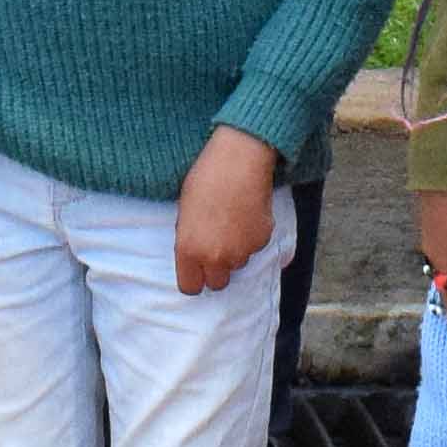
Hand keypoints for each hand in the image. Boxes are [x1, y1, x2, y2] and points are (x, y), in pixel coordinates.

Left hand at [170, 125, 284, 297]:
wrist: (240, 159)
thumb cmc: (206, 178)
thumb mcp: (184, 212)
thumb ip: (189, 241)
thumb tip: (196, 255)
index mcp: (189, 250)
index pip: (190, 287)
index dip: (193, 278)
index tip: (196, 269)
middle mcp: (216, 257)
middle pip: (217, 283)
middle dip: (216, 270)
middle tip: (215, 247)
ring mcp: (242, 251)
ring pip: (237, 265)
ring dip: (234, 253)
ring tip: (231, 224)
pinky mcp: (262, 240)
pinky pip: (254, 249)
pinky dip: (251, 238)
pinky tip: (246, 215)